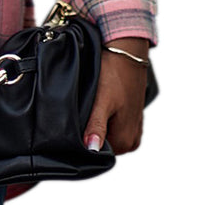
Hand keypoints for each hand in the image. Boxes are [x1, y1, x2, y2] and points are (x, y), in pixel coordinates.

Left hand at [83, 37, 150, 154]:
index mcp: (125, 142)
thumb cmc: (113, 74)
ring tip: (87, 105)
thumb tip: (92, 149)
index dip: (81, 139)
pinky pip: (110, 124)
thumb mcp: (101, 101)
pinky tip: (95, 103)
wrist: (126, 52)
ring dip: (94, 123)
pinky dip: (101, 116)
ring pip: (104, 134)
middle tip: (78, 111)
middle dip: (87, 131)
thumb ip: (96, 126)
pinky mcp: (130, 118)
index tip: (72, 124)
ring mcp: (133, 129)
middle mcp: (132, 140)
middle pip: (100, 144)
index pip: (95, 153)